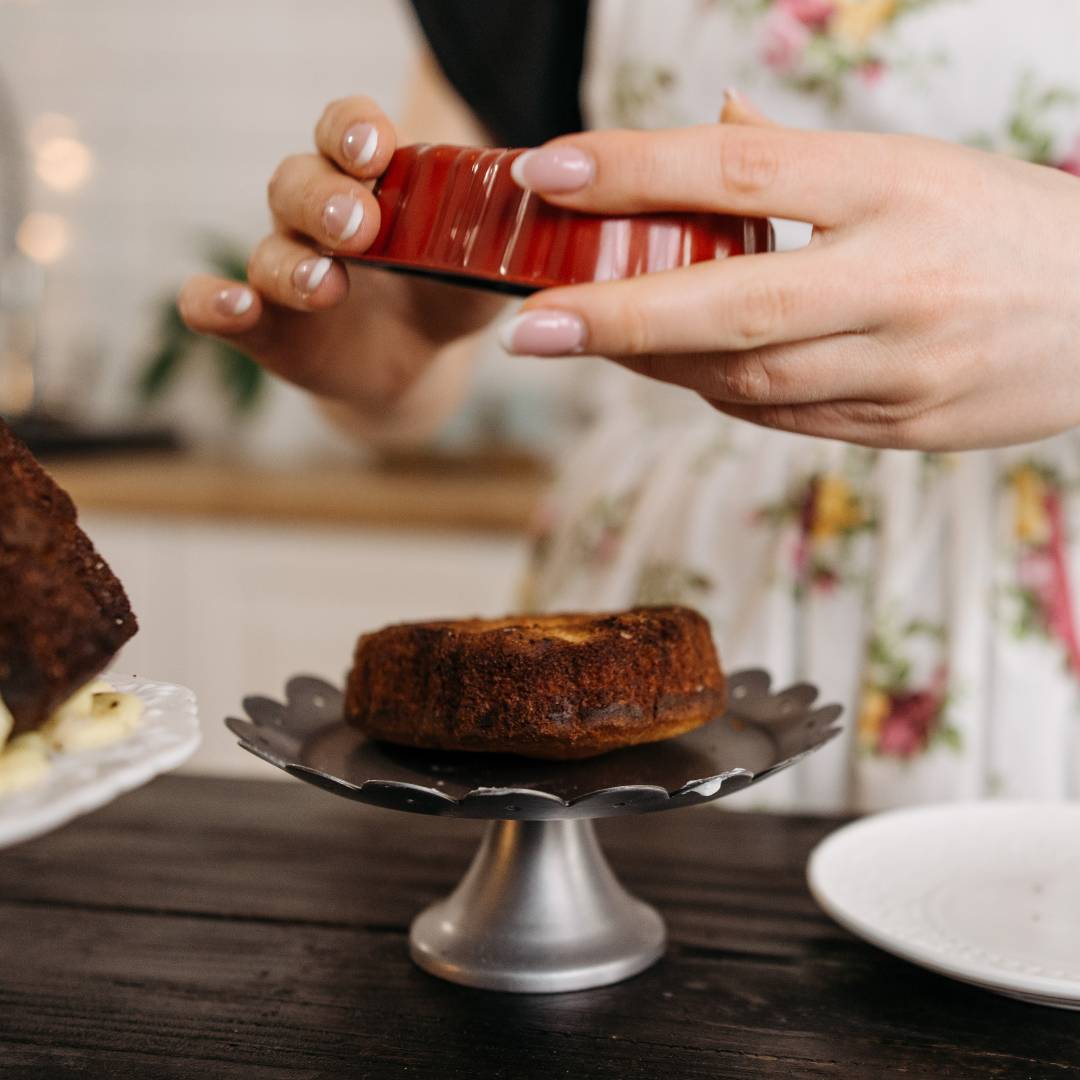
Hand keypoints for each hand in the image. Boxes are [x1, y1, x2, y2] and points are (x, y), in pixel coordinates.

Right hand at [179, 96, 500, 434]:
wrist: (414, 362)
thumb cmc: (448, 293)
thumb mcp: (487, 264)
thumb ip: (508, 234)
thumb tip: (556, 198)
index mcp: (368, 183)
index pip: (346, 132)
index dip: (353, 131)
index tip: (377, 148)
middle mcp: (316, 216)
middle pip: (297, 182)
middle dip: (325, 198)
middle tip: (361, 225)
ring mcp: (286, 270)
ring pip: (267, 249)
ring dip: (292, 263)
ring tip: (326, 282)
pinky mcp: (268, 329)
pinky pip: (218, 311)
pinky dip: (213, 305)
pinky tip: (230, 304)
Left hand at [499, 100, 1079, 449]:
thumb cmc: (1002, 224)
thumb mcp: (917, 162)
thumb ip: (804, 155)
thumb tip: (710, 119)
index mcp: (897, 186)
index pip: (743, 170)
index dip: (636, 170)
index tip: (548, 171)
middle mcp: (896, 281)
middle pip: (729, 303)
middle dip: (615, 316)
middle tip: (528, 327)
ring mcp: (900, 366)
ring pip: (742, 378)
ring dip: (653, 360)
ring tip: (586, 337)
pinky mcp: (900, 427)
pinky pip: (781, 416)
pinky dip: (716, 391)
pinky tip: (676, 368)